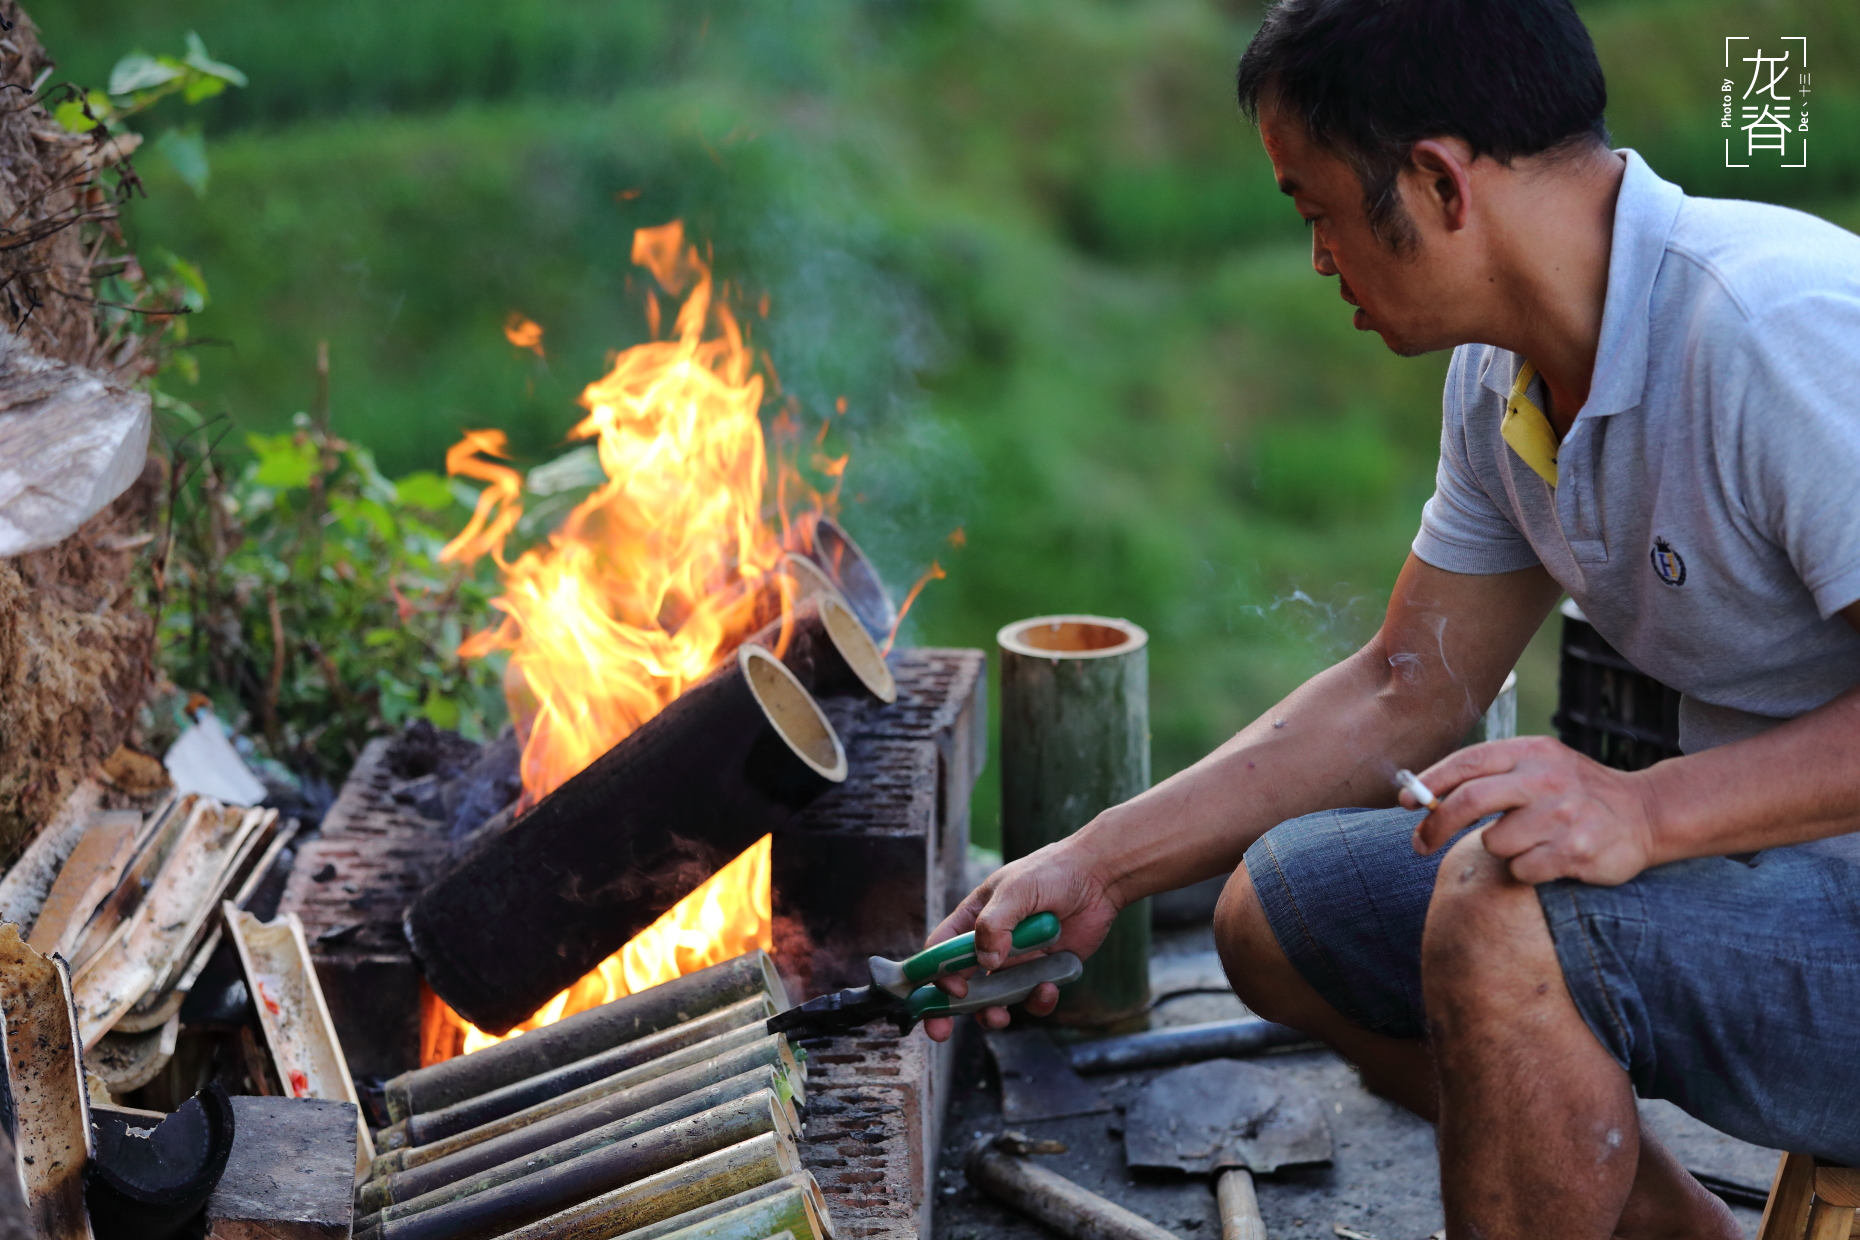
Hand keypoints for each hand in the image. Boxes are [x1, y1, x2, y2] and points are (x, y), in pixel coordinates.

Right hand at [918, 837, 1121, 1041]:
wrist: (1098, 879)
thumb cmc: (1051, 873)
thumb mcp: (1016, 890)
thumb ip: (995, 923)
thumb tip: (986, 961)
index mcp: (973, 920)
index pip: (941, 950)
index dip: (935, 972)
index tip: (950, 989)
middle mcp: (990, 944)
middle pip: (958, 982)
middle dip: (946, 1009)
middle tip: (940, 1031)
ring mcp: (1016, 961)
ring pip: (994, 999)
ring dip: (991, 1013)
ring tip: (1000, 1017)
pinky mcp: (1043, 973)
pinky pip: (1032, 999)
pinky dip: (1037, 1001)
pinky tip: (1048, 988)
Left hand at [1403, 736, 1658, 885]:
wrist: (1646, 814)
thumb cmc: (1575, 792)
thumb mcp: (1538, 767)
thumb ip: (1490, 775)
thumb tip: (1423, 797)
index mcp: (1532, 751)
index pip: (1467, 762)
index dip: (1429, 783)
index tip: (1404, 803)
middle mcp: (1547, 778)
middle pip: (1469, 801)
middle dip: (1435, 826)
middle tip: (1419, 844)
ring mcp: (1563, 814)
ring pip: (1495, 842)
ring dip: (1500, 849)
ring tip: (1531, 842)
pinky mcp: (1576, 850)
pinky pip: (1521, 869)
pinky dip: (1526, 870)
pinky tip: (1552, 857)